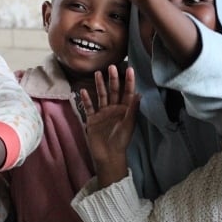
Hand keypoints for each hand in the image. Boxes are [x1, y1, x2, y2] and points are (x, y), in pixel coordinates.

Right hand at [81, 65, 139, 186]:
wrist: (108, 155)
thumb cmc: (121, 141)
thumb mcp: (129, 124)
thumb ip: (133, 109)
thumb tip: (139, 94)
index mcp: (125, 110)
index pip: (128, 92)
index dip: (129, 81)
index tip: (129, 69)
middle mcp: (114, 109)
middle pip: (114, 91)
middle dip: (113, 79)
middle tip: (111, 66)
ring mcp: (102, 113)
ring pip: (101, 96)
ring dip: (99, 85)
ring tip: (98, 73)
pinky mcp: (92, 119)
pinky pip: (89, 107)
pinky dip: (86, 100)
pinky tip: (82, 91)